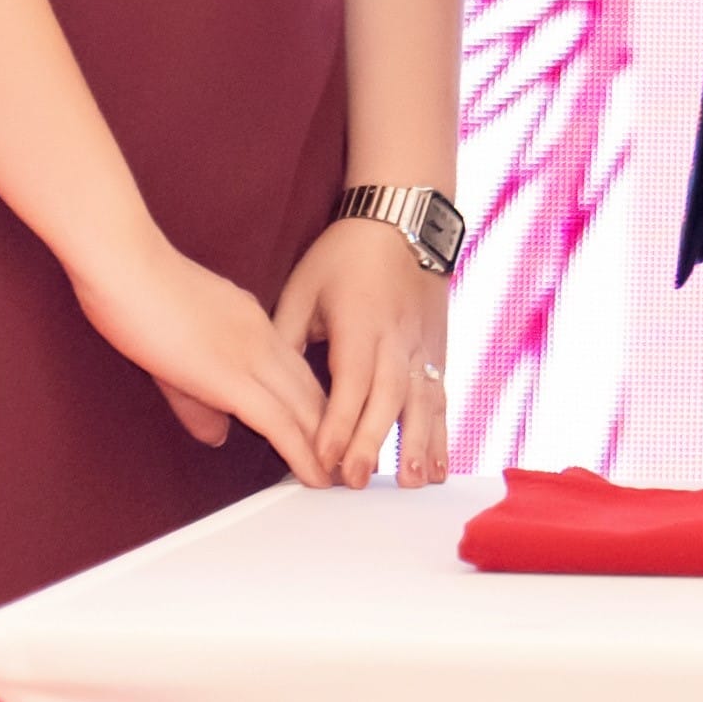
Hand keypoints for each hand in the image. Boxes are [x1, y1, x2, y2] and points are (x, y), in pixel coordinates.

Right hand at [77, 226, 341, 473]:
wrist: (124, 265)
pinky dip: (302, 454)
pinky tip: (314, 477)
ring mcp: (253, 356)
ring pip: (306, 410)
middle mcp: (263, 338)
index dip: (316, 406)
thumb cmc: (134, 294)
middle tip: (349, 464)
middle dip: (333, 431)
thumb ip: (197, 397)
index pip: (295, 371)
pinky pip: (279, 423)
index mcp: (252, 323)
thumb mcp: (172, 350)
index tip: (327, 432)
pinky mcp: (233, 377)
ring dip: (328, 451)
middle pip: (312, 392)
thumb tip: (217, 433)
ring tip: (343, 481)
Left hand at [269, 209, 455, 487]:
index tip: (324, 457)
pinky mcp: (438, 351)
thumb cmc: (346, 255)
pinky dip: (442, 432)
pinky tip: (439, 465)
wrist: (404, 219)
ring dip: (420, 444)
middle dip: (374, 443)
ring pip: (424, 401)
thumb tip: (260, 386)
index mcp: (360, 323)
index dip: (338, 422)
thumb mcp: (302, 289)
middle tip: (357, 481)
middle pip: (388, 398)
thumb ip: (285, 338)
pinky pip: (441, 396)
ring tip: (413, 482)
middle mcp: (397, 339)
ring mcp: (423, 345)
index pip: (350, 382)